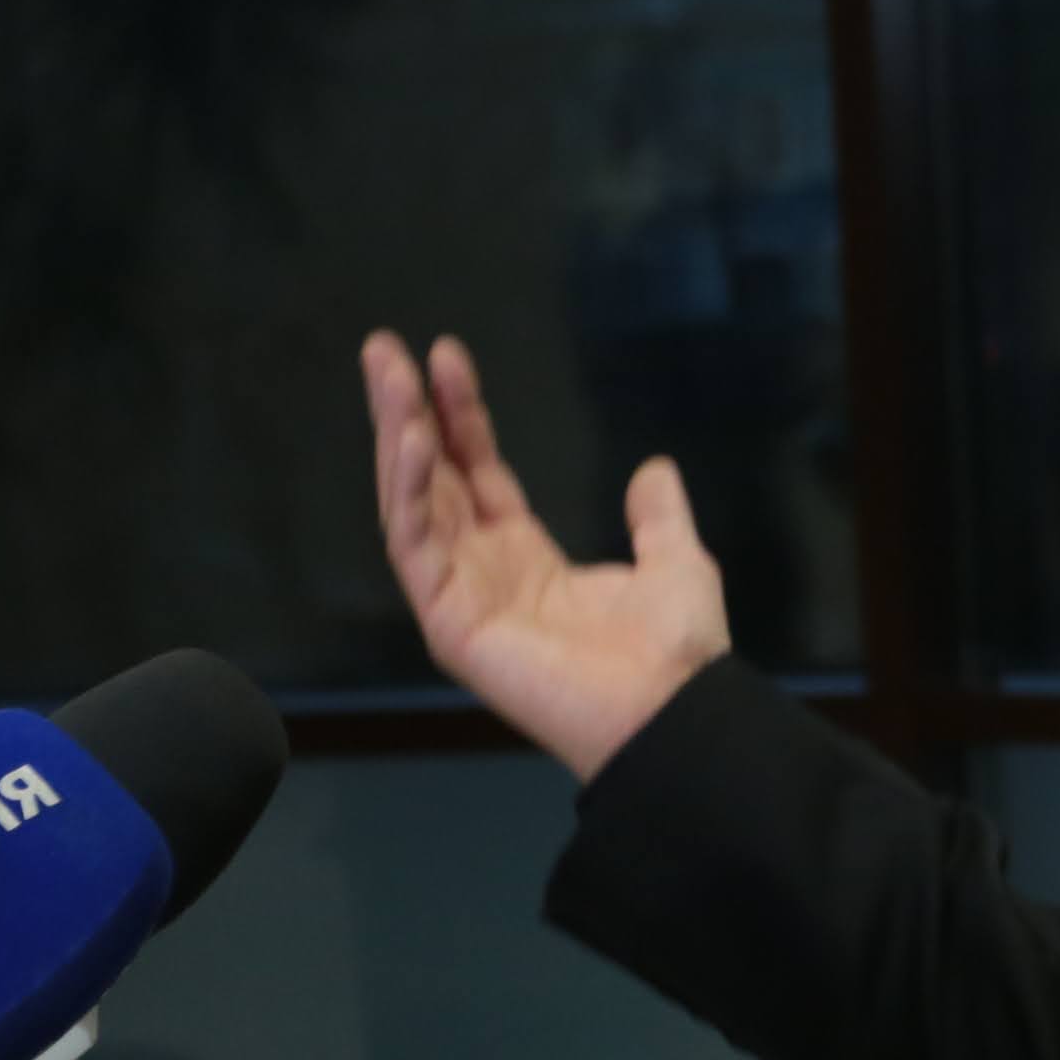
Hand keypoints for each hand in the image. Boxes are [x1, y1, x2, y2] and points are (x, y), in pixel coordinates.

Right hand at [362, 330, 730, 784]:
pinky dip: (409, 492)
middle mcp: (483, 574)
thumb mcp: (676, 560)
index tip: (446, 357)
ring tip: (389, 374)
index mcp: (526, 560)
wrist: (673, 711)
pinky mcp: (448, 623)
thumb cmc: (676, 652)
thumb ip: (658, 515)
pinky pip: (416, 546)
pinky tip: (411, 441)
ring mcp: (459, 599)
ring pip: (411, 504)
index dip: (460, 416)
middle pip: (430, 480)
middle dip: (405, 414)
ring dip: (396, 437)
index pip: (477, 474)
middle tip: (384, 348)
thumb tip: (653, 468)